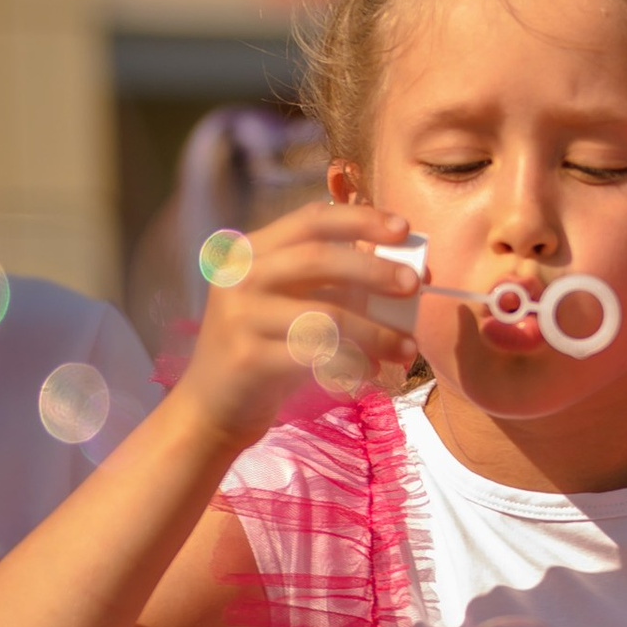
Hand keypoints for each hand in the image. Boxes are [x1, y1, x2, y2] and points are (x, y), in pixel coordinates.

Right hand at [177, 200, 423, 443]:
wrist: (212, 407)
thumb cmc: (264, 349)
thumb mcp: (290, 305)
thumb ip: (335, 284)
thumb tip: (408, 272)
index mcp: (251, 251)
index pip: (311, 220)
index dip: (361, 220)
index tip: (404, 230)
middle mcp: (240, 276)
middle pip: (320, 257)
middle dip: (374, 269)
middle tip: (414, 285)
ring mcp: (241, 316)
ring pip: (326, 314)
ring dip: (376, 331)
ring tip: (406, 347)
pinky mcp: (249, 358)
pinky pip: (319, 356)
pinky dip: (355, 364)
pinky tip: (371, 372)